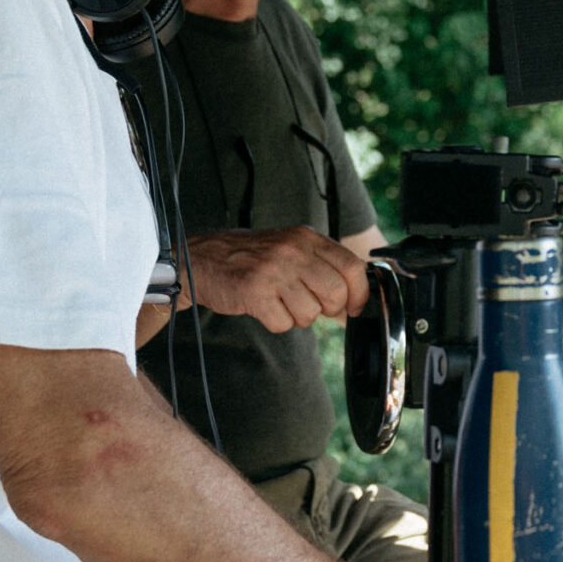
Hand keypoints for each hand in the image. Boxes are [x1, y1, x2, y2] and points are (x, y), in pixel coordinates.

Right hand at [185, 227, 368, 332]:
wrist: (202, 259)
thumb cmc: (252, 258)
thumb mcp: (291, 248)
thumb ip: (323, 266)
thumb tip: (356, 300)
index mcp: (307, 237)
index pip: (352, 267)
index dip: (359, 293)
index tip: (354, 307)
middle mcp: (292, 250)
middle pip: (336, 293)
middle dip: (329, 310)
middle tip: (311, 306)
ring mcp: (273, 270)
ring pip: (310, 313)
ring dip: (298, 317)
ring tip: (280, 302)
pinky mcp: (254, 292)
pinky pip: (283, 324)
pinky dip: (275, 323)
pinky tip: (264, 307)